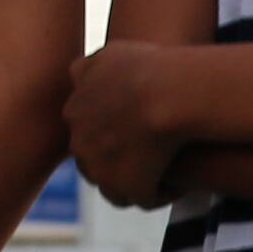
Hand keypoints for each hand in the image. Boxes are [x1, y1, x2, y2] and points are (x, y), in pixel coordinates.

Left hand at [66, 43, 197, 207]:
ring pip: (117, 184)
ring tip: (168, 171)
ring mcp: (101, 169)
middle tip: (153, 151)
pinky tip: (178, 182)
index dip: (114, 131)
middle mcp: (80, 143)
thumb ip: (91, 66)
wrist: (166, 93)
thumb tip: (80, 72)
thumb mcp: (111, 53)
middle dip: (121, 158)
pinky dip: (160, 192)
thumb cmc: (147, 67)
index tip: (139, 127)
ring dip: (140, 179)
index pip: (87, 130)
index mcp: (74, 111)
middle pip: (97, 160)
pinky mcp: (126, 188)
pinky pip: (143, 198)